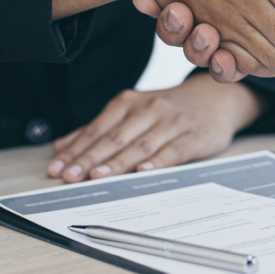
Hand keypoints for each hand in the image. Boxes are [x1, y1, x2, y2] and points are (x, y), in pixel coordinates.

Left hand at [46, 74, 261, 182]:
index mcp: (129, 102)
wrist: (216, 97)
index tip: (58, 167)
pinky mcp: (194, 136)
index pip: (97, 129)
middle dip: (89, 158)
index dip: (76, 149)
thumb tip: (62, 147)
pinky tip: (143, 171)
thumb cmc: (169, 109)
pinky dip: (157, 161)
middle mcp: (149, 109)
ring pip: (140, 145)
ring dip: (117, 162)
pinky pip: (173, 150)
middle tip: (70, 176)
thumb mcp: (133, 111)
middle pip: (114, 138)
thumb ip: (98, 129)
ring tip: (98, 176)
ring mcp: (172, 122)